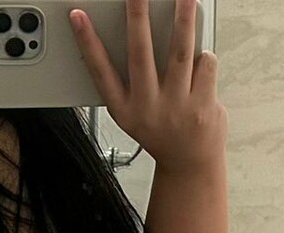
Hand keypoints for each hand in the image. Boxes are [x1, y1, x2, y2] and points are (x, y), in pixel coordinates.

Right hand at [70, 0, 224, 174]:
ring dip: (183, 19)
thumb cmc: (161, 133)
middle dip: (136, 16)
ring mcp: (177, 107)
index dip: (87, 42)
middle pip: (139, 52)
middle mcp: (149, 107)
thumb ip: (129, 83)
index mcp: (125, 108)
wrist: (190, 166)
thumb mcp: (132, 114)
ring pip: (180, 51)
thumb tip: (137, 36)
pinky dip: (204, 55)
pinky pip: (205, 65)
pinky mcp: (204, 107)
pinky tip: (201, 58)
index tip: (77, 16)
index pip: (100, 70)